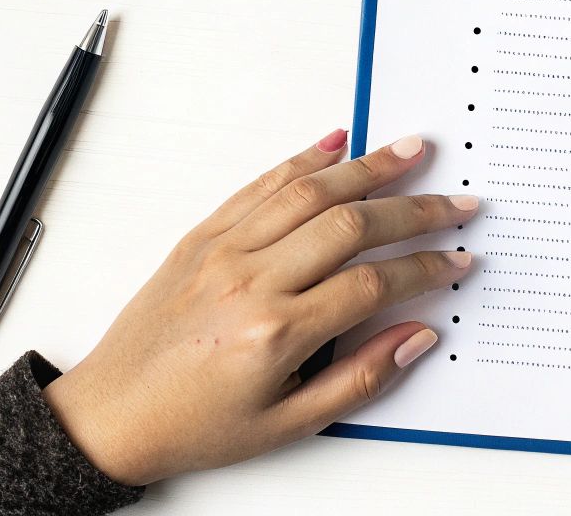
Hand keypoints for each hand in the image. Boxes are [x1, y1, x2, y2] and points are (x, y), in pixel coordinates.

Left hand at [43, 130, 475, 484]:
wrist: (111, 414)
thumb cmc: (194, 425)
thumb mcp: (287, 425)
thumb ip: (360, 379)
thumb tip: (416, 335)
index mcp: (276, 333)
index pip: (373, 285)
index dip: (425, 268)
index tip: (458, 259)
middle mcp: (250, 281)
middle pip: (350, 226)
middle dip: (413, 209)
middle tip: (456, 201)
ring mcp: (222, 251)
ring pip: (306, 193)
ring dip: (365, 168)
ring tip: (411, 151)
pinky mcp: (201, 237)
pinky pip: (258, 187)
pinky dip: (300, 161)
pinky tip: (335, 144)